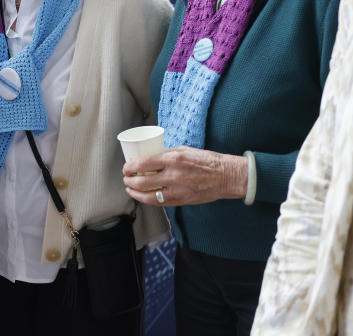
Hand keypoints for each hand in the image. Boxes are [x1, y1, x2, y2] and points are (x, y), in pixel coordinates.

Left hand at [122, 146, 247, 206]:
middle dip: (129, 181)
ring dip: (135, 193)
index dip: (130, 167)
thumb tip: (149, 158)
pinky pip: (160, 203)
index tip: (126, 167)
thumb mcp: (183, 150)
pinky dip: (148, 200)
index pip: (143, 164)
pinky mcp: (182, 201)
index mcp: (173, 159)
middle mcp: (173, 175)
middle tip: (126, 178)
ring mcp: (177, 190)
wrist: (226, 176)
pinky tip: (143, 197)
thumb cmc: (206, 161)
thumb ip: (165, 155)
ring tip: (130, 189)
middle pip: (142, 182)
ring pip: (149, 196)